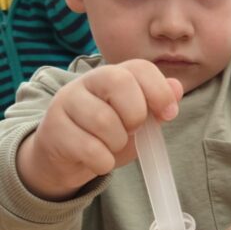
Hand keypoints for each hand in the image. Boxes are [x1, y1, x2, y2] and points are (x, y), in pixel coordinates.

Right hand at [17, 59, 182, 199]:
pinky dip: (102, 162)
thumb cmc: (106, 137)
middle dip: (135, 114)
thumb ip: (157, 108)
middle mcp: (88, 81)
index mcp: (113, 75)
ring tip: (111, 146)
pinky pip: (88, 148)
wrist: (66, 159)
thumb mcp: (137, 124)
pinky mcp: (54, 128)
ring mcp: (67, 101)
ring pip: (104, 120)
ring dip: (117, 143)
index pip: (140, 67)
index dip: (159, 90)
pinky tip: (98, 161)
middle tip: (132, 131)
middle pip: (119, 82)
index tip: (169, 114)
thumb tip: (177, 88)